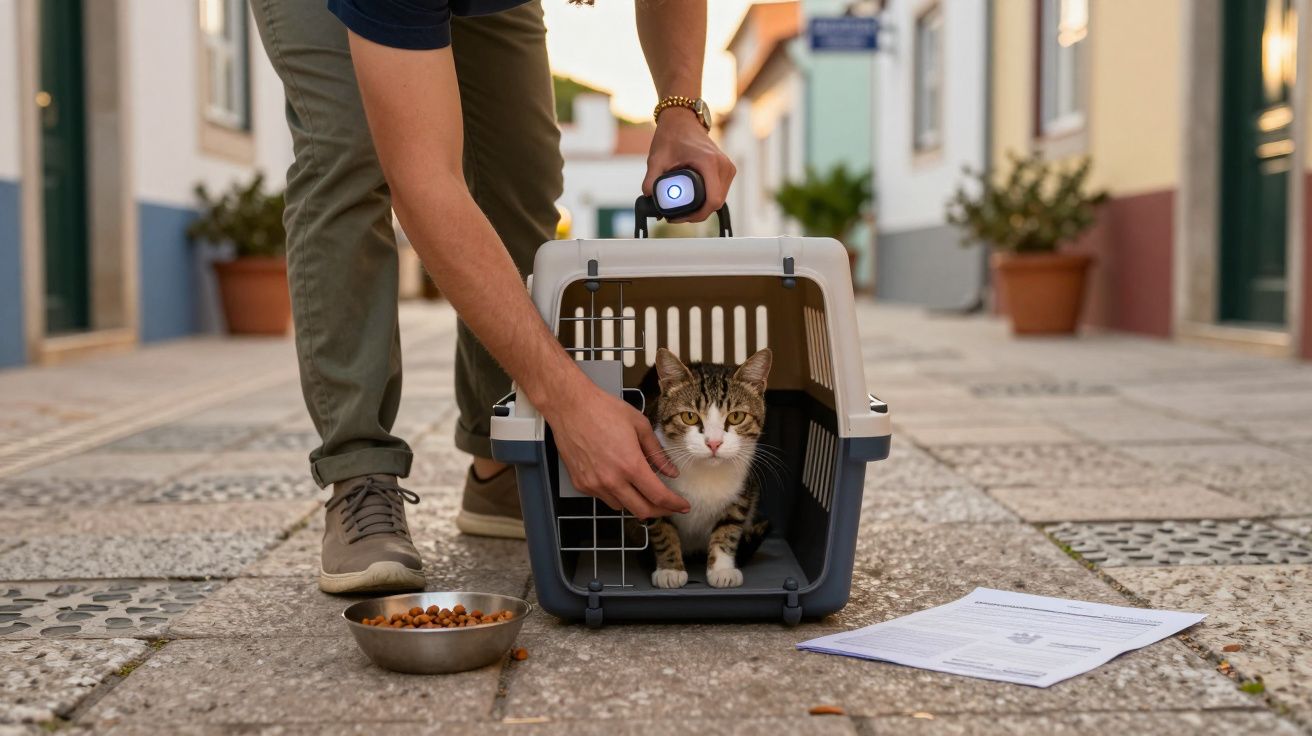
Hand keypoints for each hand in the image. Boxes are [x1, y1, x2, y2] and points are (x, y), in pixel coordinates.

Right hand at [542, 380, 688, 518]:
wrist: (570, 406)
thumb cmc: (603, 410)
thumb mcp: (639, 425)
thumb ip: (657, 452)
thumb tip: (671, 471)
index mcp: (630, 465)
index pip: (658, 496)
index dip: (674, 505)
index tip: (682, 506)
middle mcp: (611, 480)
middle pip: (642, 511)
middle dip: (659, 511)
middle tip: (668, 505)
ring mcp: (594, 484)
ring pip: (621, 506)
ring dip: (635, 502)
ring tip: (640, 488)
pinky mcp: (581, 484)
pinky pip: (603, 497)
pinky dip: (615, 493)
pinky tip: (617, 479)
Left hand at [642, 108, 735, 223]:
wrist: (683, 120)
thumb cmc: (672, 135)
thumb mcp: (657, 158)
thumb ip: (650, 180)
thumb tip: (649, 199)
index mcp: (710, 162)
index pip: (712, 201)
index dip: (696, 215)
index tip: (678, 216)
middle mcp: (723, 166)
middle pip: (716, 203)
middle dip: (696, 213)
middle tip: (676, 215)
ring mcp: (727, 168)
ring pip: (719, 200)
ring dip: (702, 208)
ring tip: (682, 208)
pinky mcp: (726, 170)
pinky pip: (719, 192)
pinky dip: (707, 199)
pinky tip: (692, 200)